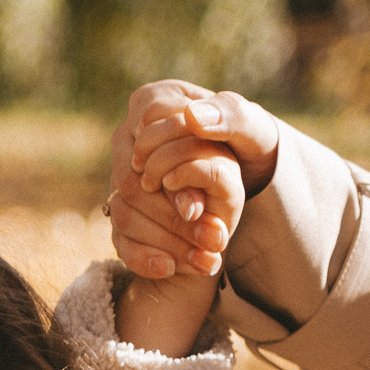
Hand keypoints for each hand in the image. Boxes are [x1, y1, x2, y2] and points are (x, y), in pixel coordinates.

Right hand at [107, 81, 281, 280]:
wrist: (243, 169)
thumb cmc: (246, 142)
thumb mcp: (250, 126)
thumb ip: (228, 116)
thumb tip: (192, 118)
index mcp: (152, 102)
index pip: (145, 137)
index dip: (169, 172)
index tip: (202, 202)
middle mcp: (128, 136)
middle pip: (129, 182)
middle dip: (171, 217)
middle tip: (213, 240)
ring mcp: (120, 173)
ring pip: (123, 211)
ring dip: (164, 240)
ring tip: (204, 260)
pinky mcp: (123, 206)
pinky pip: (119, 237)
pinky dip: (143, 256)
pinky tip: (172, 268)